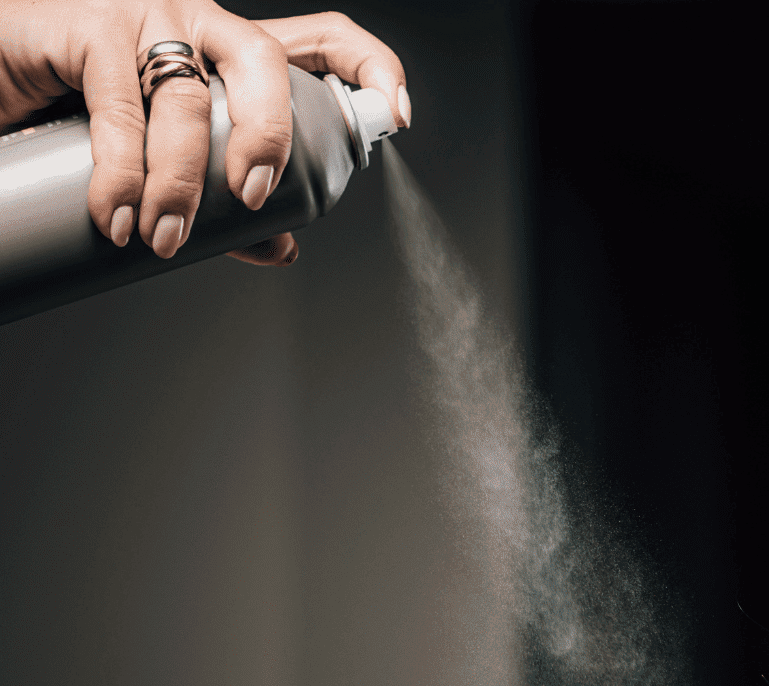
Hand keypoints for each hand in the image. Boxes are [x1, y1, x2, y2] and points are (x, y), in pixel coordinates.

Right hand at [0, 3, 408, 264]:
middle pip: (266, 62)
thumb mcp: (171, 168)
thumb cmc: (90, 121)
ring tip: (161, 234)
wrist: (1, 88)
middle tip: (252, 197)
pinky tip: (117, 215)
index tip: (397, 114)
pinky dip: (122, 173)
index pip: (320, 41)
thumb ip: (230, 204)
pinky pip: (120, 104)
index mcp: (234, 57)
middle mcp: (198, 25)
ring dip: (182, 181)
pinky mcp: (87, 24)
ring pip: (189, 97)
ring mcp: (144, 17)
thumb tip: (283, 246)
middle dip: (271, 136)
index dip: (368, 67)